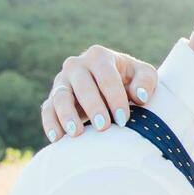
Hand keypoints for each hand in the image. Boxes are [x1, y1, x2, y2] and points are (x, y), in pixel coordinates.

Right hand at [40, 45, 158, 141]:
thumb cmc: (130, 80)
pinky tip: (57, 138)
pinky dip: (50, 122)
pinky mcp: (53, 98)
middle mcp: (76, 65)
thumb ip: (146, 81)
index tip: (123, 119)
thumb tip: (140, 96)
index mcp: (99, 56)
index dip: (115, 98)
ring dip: (67, 115)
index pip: (106, 76)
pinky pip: (47, 109)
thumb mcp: (144, 75)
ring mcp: (62, 81)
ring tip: (76, 133)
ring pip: (60, 96)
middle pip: (82, 85)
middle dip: (93, 107)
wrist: (110, 86)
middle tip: (103, 127)